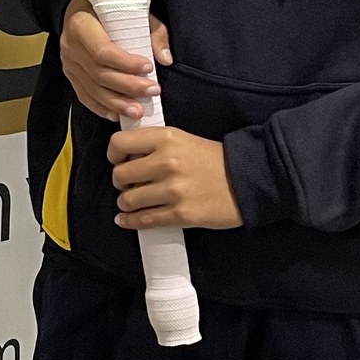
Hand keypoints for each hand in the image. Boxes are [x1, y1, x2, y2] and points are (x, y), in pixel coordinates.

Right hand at [60, 0, 171, 121]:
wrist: (79, 8)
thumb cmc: (108, 7)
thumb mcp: (131, 9)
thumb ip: (152, 31)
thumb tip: (165, 58)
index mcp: (81, 24)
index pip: (102, 50)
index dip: (126, 63)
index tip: (148, 67)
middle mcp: (70, 45)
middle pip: (99, 73)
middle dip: (128, 86)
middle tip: (152, 91)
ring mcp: (68, 62)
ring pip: (92, 88)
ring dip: (117, 102)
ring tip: (138, 111)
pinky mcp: (70, 74)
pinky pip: (83, 95)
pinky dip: (100, 107)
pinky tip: (117, 114)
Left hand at [107, 125, 243, 229]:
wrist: (246, 180)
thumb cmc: (213, 159)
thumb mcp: (182, 139)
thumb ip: (154, 143)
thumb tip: (124, 156)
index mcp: (166, 138)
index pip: (119, 143)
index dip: (113, 155)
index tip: (118, 161)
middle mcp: (167, 162)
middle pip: (120, 175)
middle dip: (120, 182)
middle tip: (127, 184)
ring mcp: (174, 190)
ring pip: (129, 200)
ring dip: (126, 203)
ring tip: (131, 202)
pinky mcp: (182, 214)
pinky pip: (145, 220)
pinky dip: (130, 221)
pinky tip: (126, 220)